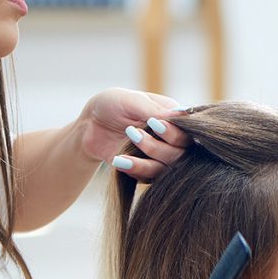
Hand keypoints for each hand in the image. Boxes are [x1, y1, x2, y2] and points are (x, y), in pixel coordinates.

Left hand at [75, 88, 192, 181]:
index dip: (174, 132)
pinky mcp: (146, 171)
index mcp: (173, 118)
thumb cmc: (112, 104)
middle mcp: (171, 139)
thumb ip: (154, 110)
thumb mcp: (131, 100)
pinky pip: (148, 178)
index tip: (154, 124)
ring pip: (166, 168)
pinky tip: (119, 160)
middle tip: (132, 132)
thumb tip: (181, 114)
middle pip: (180, 153)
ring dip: (146, 158)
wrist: (90, 124)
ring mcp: (159, 156)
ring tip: (127, 140)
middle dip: (157, 146)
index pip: (188, 131)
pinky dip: (134, 169)